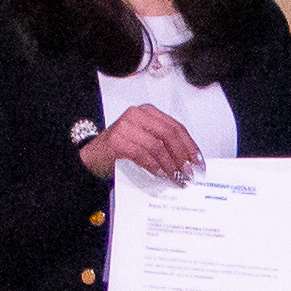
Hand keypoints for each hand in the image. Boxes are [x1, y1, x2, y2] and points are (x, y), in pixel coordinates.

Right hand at [81, 106, 200, 183]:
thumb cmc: (120, 149)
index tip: (199, 162)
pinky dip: (154, 166)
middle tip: (189, 173)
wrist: (92, 156)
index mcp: (148, 112)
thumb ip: (164, 144)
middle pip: (169, 135)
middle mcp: (137, 114)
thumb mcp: (145, 140)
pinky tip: (160, 175)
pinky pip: (142, 154)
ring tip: (177, 178)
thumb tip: (189, 161)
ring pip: (157, 145)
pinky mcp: (116, 140)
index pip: (176, 127)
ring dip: (170, 165)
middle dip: (182, 156)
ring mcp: (125, 125)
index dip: (190, 145)